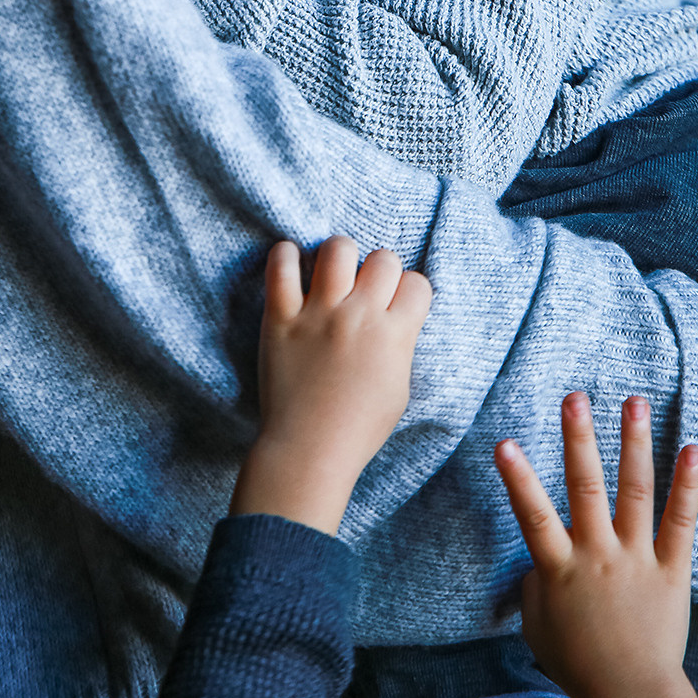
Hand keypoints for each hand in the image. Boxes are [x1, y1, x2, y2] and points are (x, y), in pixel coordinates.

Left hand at [231, 237, 431, 535]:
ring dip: (339, 255)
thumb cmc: (358, 427)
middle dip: (379, 268)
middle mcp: (359, 317)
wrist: (310, 447)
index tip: (396, 301)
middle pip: (383, 258)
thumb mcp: (399, 388)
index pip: (417, 283)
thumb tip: (395, 317)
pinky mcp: (280, 317)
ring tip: (332, 271)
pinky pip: (281, 266)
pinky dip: (285, 255)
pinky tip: (291, 261)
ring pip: (337, 250)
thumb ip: (400, 345)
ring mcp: (318, 314)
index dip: (409, 290)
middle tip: (365, 287)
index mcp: (394, 336)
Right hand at [496, 394, 697, 697]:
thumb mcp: (536, 623)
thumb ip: (534, 584)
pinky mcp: (671, 572)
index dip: (517, 479)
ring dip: (633, 444)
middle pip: (584, 488)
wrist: (631, 694)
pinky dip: (687, 486)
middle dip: (579, 439)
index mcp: (558, 568)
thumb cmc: (576, 664)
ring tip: (633, 402)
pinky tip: (692, 450)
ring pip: (634, 493)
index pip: (532, 515)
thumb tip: (540, 562)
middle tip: (576, 398)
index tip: (504, 443)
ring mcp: (637, 560)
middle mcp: (597, 555)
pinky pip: (681, 524)